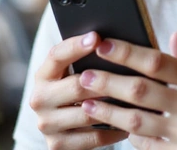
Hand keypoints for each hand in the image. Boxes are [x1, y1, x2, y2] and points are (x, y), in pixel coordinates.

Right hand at [28, 31, 129, 149]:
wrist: (64, 127)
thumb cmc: (79, 88)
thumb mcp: (76, 71)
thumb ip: (88, 58)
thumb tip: (112, 42)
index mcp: (43, 75)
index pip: (57, 55)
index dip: (76, 46)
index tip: (97, 37)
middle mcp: (39, 99)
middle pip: (76, 86)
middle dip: (105, 80)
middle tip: (131, 75)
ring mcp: (46, 124)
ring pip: (87, 113)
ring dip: (113, 108)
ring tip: (137, 101)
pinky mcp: (56, 144)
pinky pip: (92, 137)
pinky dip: (113, 131)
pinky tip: (129, 124)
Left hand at [78, 31, 176, 149]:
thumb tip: (173, 37)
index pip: (157, 61)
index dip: (127, 51)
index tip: (104, 43)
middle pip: (140, 90)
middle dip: (108, 81)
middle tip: (85, 74)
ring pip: (136, 121)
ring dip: (108, 111)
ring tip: (88, 102)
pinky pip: (147, 145)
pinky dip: (129, 136)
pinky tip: (115, 126)